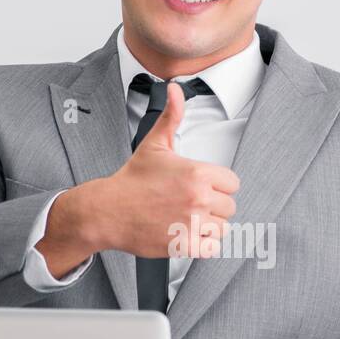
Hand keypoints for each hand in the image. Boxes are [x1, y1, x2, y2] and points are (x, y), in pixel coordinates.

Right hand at [77, 80, 240, 259]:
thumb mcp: (154, 144)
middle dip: (214, 206)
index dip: (219, 185)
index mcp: (197, 173)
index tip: (203, 186)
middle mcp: (198, 199)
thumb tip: (175, 90)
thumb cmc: (131, 180)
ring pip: (222, 228)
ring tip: (189, 218)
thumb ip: (171, 116)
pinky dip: (203, 244)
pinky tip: (187, 233)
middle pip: (229, 207)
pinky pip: (211, 248)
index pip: (232, 183)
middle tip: (192, 203)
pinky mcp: (184, 245)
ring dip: (209, 226)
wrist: (107, 211)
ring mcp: (192, 224)